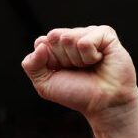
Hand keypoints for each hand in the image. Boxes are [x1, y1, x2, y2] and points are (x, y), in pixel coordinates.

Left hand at [21, 26, 137, 126]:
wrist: (103, 103)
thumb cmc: (77, 94)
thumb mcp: (45, 84)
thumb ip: (31, 65)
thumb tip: (40, 44)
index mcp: (56, 47)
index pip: (41, 42)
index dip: (49, 61)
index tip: (61, 72)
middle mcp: (72, 37)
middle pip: (54, 37)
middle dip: (63, 58)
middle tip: (77, 69)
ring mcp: (89, 33)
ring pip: (69, 38)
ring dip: (77, 59)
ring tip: (89, 66)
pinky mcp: (105, 34)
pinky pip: (86, 40)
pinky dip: (90, 56)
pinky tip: (99, 60)